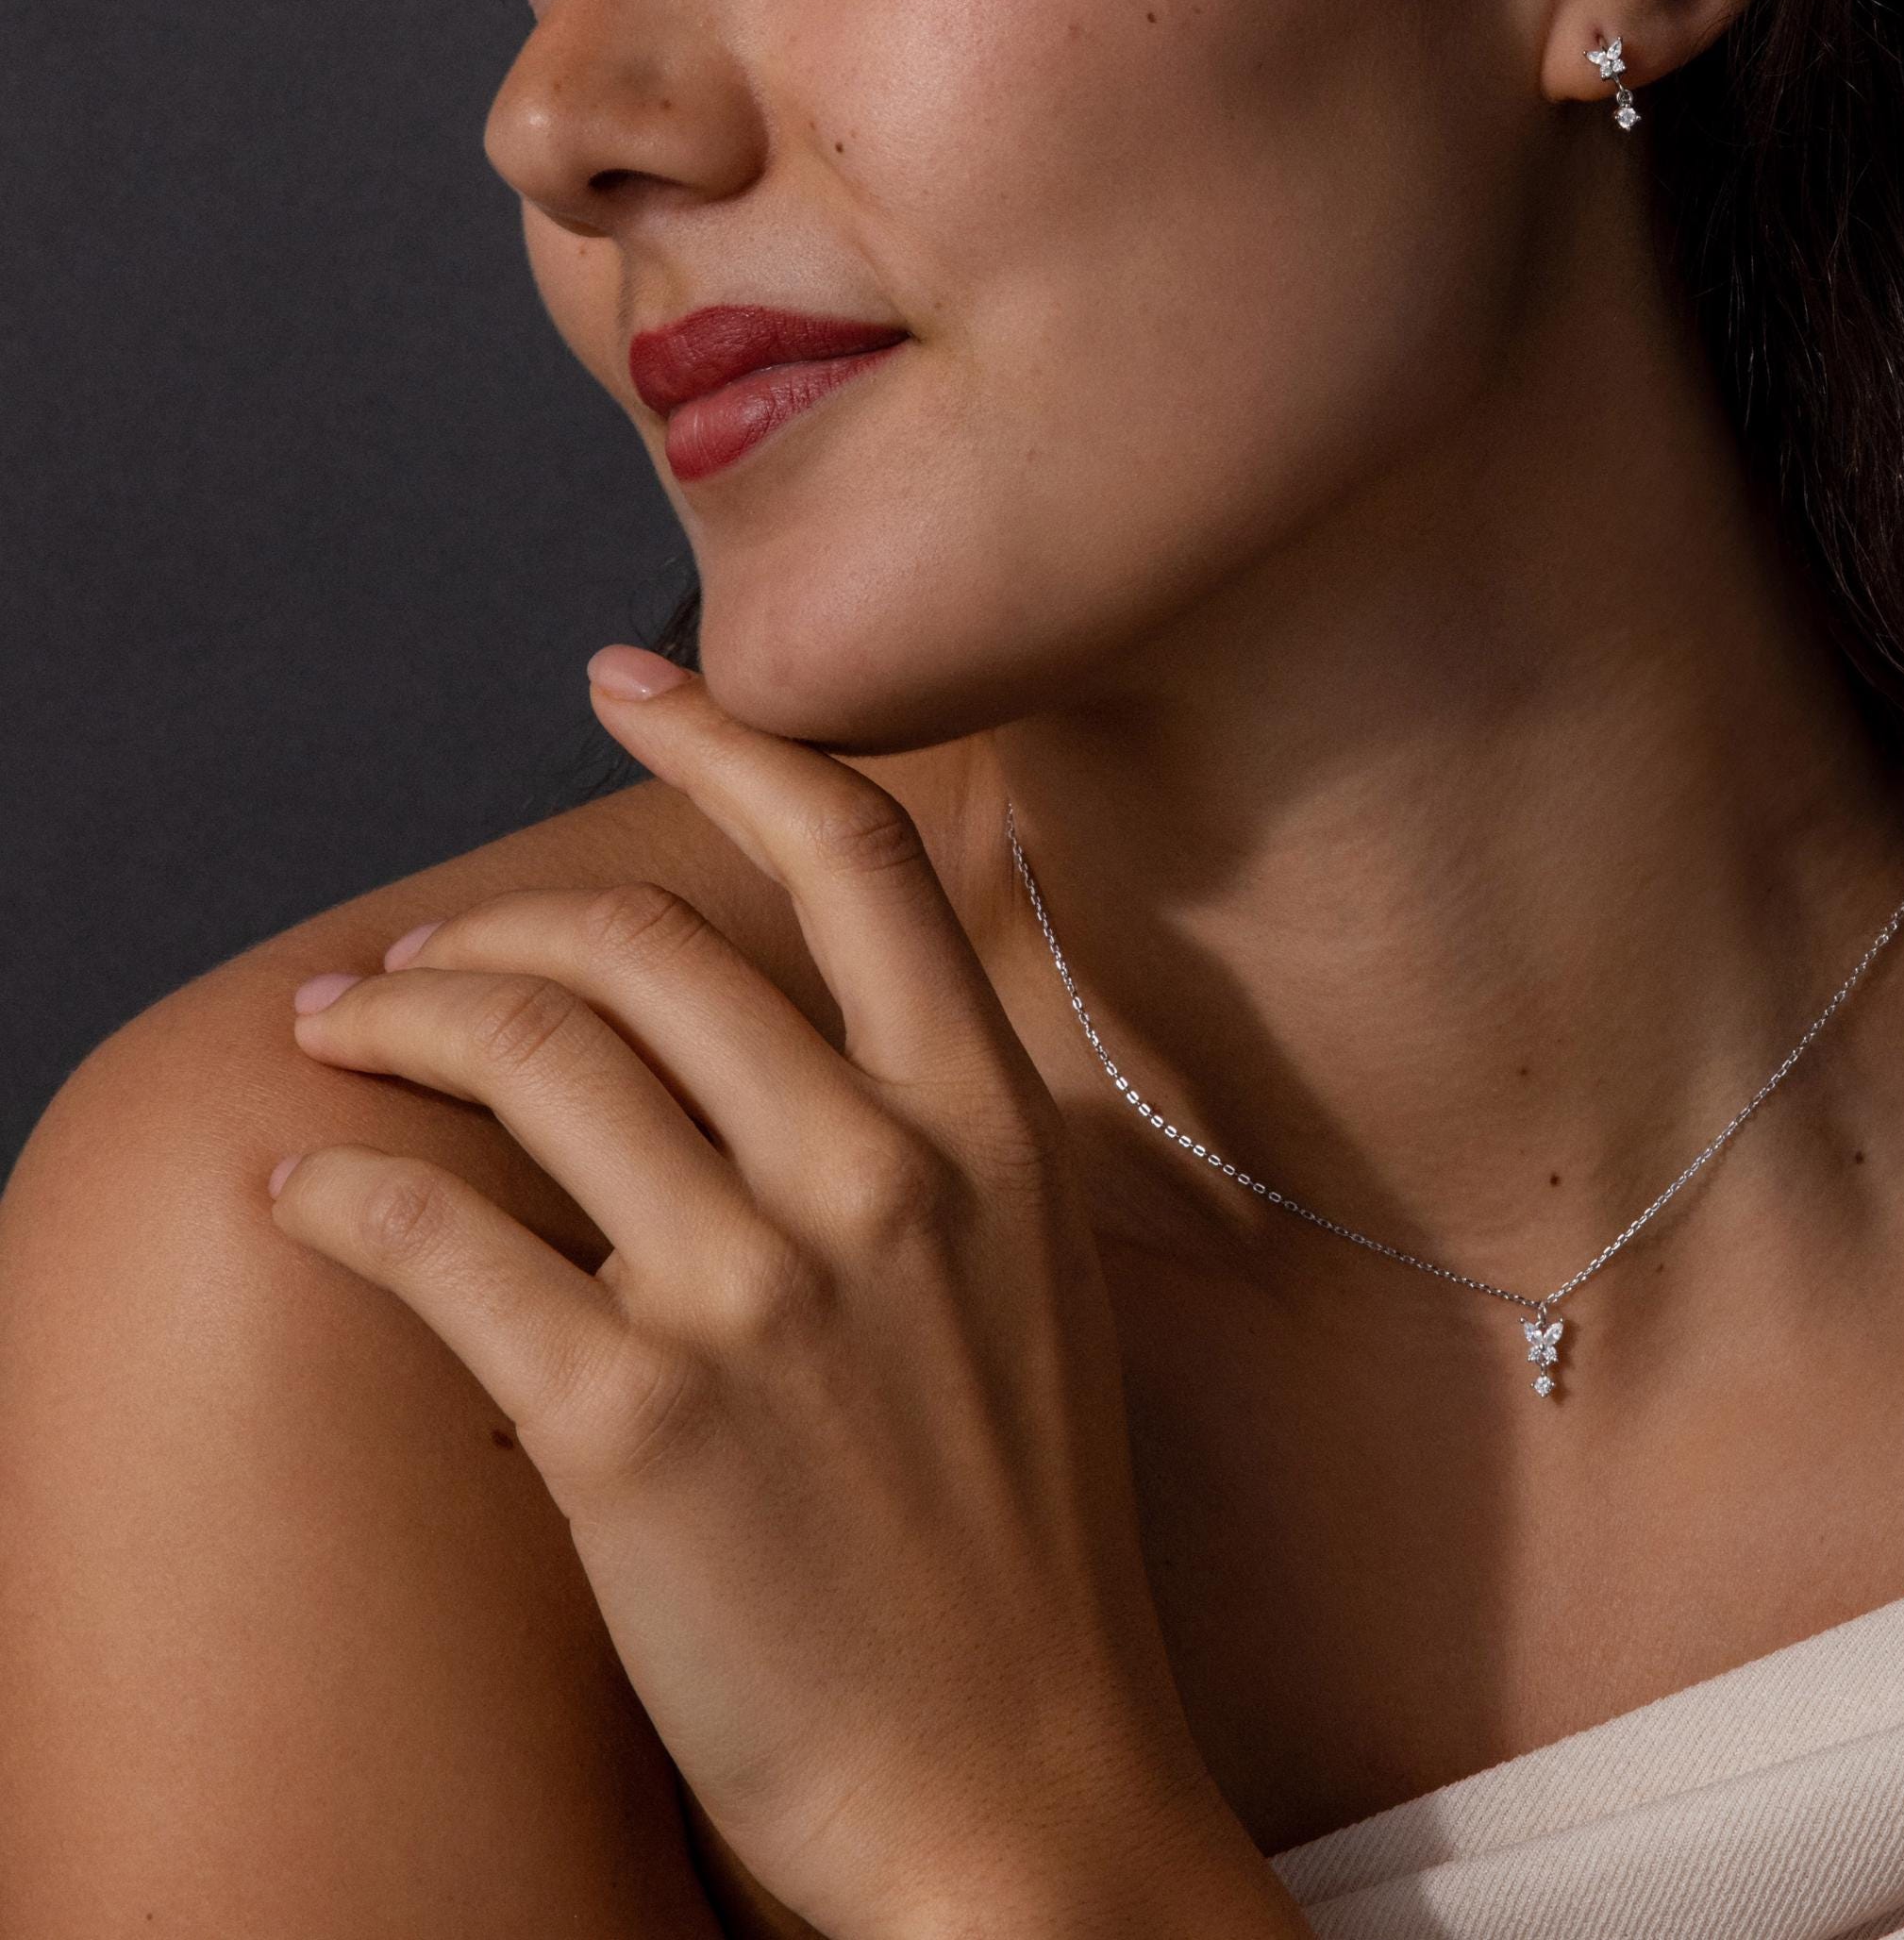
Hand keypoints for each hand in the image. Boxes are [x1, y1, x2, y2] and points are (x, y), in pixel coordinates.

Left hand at [269, 647, 1305, 1939]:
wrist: (1018, 1787)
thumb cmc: (1019, 1539)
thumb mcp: (1030, 1280)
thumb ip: (936, 1132)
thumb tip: (786, 1028)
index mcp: (993, 1125)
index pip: (855, 856)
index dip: (730, 738)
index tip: (630, 680)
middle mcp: (885, 1172)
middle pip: (648, 944)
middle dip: (496, 924)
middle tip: (412, 963)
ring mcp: (762, 1290)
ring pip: (534, 1056)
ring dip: (400, 1022)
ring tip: (341, 1038)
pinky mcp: (634, 1422)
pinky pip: (441, 1241)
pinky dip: (347, 1191)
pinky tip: (309, 1189)